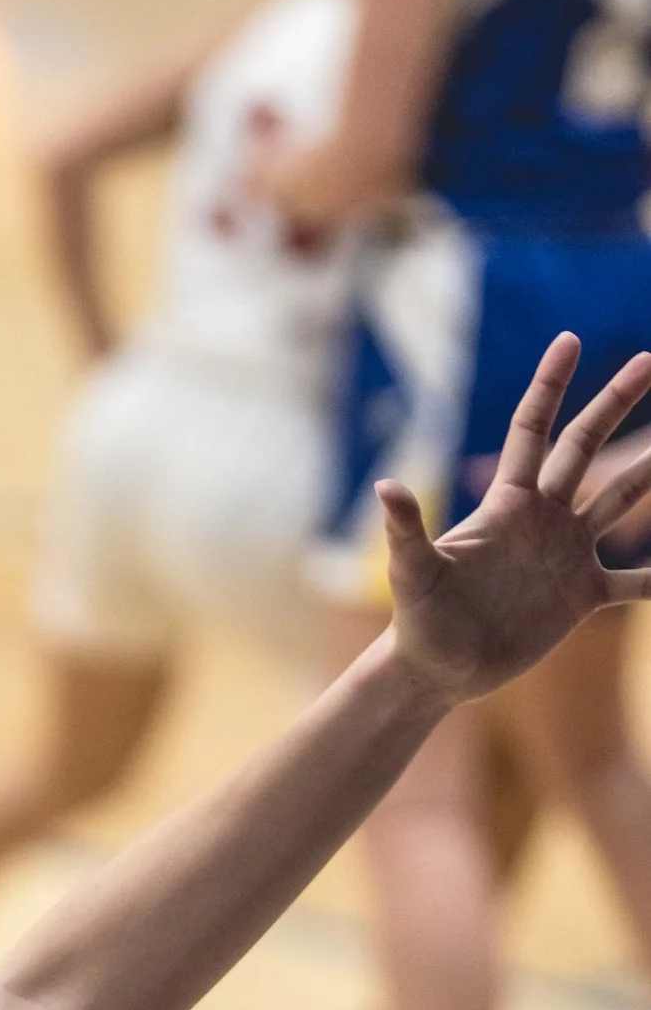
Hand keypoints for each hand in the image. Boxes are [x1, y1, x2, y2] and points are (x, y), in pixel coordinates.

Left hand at [381, 335, 650, 705]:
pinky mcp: (582, 596)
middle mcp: (544, 518)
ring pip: (619, 500)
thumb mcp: (413, 575)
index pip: (531, 430)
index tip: (566, 340)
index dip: (548, 386)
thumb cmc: (419, 621)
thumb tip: (385, 487)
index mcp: (508, 504)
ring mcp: (567, 554)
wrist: (439, 669)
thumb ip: (406, 530)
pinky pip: (633, 582)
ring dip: (649, 475)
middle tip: (648, 360)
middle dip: (615, 403)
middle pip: (586, 448)